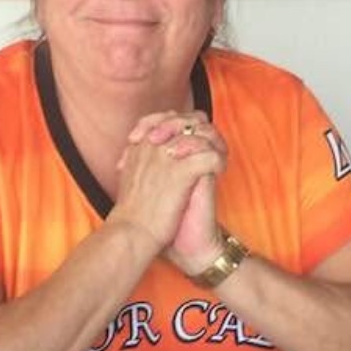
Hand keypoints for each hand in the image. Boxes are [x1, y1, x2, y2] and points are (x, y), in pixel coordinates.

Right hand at [111, 110, 224, 251]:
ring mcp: (166, 155)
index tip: (194, 142)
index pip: (169, 117)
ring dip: (216, 145)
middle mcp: (153, 143)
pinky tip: (220, 172)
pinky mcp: (180, 172)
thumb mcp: (130, 176)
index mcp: (141, 143)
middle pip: (189, 120)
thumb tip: (149, 153)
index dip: (186, 125)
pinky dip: (219, 161)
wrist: (131, 233)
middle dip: (205, 131)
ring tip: (219, 160)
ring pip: (203, 134)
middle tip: (212, 148)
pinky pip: (209, 156)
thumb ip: (139, 159)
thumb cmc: (132, 212)